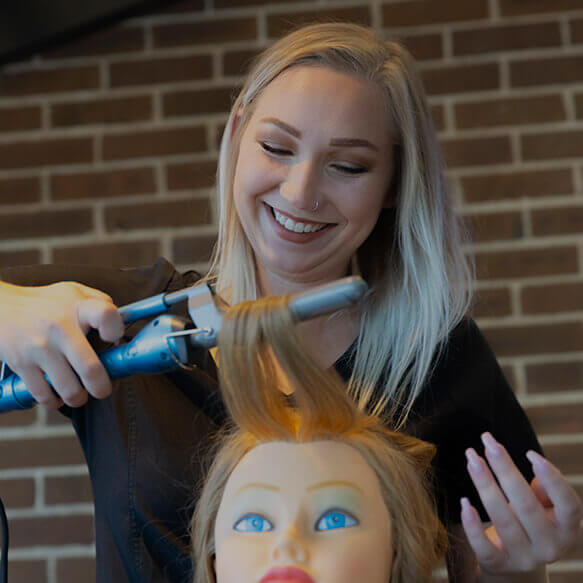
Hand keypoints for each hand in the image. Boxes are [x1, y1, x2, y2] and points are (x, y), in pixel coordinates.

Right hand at [0, 280, 123, 408]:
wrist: (0, 307)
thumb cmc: (43, 303)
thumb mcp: (74, 292)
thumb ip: (100, 303)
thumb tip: (123, 323)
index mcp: (78, 307)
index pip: (107, 315)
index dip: (116, 331)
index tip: (113, 339)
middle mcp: (60, 328)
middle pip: (90, 368)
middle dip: (101, 387)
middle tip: (102, 389)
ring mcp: (40, 348)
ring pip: (69, 388)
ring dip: (78, 398)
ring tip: (79, 394)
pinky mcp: (22, 364)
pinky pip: (44, 394)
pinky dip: (53, 401)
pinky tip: (57, 395)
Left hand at [461, 432, 581, 576]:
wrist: (515, 566)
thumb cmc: (529, 522)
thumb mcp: (544, 508)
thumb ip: (545, 491)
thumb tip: (541, 471)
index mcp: (566, 529)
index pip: (568, 505)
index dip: (552, 479)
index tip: (529, 453)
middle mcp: (549, 547)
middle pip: (527, 505)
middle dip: (505, 469)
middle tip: (487, 442)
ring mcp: (524, 559)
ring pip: (503, 521)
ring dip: (485, 485)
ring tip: (472, 459)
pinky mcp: (499, 566)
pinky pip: (483, 548)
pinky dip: (472, 526)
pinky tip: (464, 503)